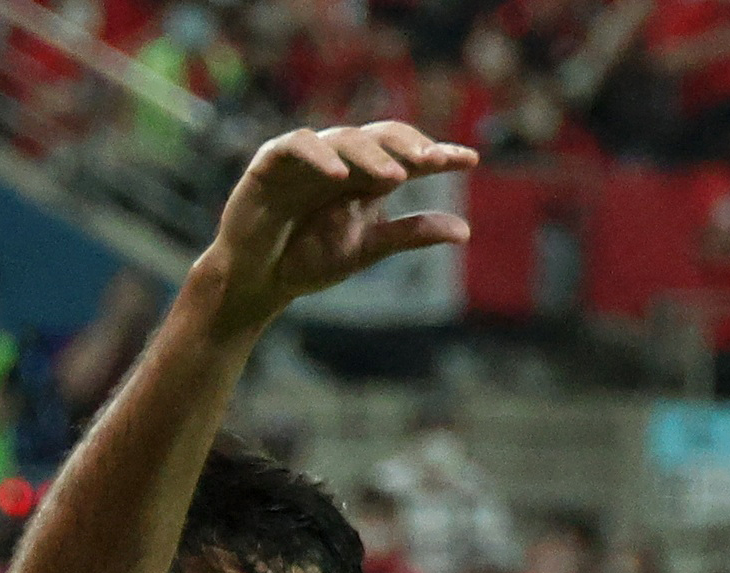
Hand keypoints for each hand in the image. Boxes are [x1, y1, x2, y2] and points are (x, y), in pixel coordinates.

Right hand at [205, 121, 479, 326]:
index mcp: (364, 177)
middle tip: (433, 159)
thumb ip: (410, 234)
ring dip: (370, 154)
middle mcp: (339, 161)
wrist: (259, 280)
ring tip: (395, 175)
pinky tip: (340, 175)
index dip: (436, 154)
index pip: (405, 155)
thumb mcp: (368, 247)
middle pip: (378, 136)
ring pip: (342, 138)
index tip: (470, 159)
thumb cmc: (309, 258)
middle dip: (407, 145)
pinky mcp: (270, 163)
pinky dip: (318, 157)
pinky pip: (296, 147)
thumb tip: (465, 230)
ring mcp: (305, 159)